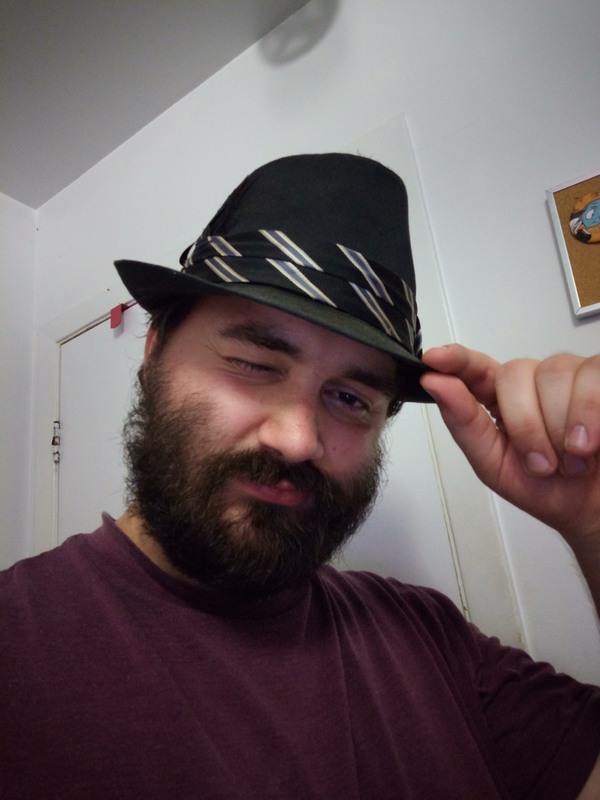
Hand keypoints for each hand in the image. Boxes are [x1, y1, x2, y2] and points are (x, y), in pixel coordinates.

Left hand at [420, 346, 599, 545]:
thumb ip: (463, 422)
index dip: (456, 359)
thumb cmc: (546, 488)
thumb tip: (436, 383)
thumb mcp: (493, 464)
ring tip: (572, 459)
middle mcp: (534, 379)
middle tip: (542, 464)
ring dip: (561, 428)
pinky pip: (592, 376)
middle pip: (515, 372)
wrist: (593, 509)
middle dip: (526, 426)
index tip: (435, 358)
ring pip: (556, 373)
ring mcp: (572, 375)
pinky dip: (590, 416)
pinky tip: (591, 443)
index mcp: (500, 398)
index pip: (473, 367)